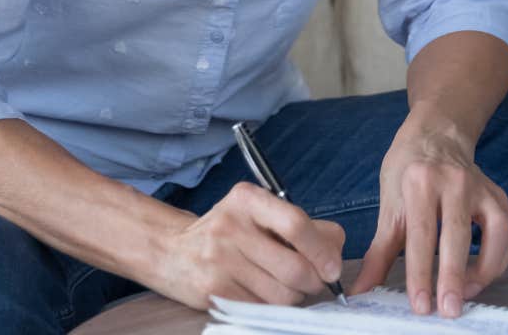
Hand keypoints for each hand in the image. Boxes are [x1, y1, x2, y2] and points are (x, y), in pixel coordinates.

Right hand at [146, 182, 345, 311]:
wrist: (171, 250)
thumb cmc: (226, 232)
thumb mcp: (256, 213)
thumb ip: (298, 225)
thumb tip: (336, 248)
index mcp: (247, 199)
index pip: (296, 224)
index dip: (322, 250)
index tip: (332, 268)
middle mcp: (231, 226)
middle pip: (295, 267)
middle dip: (314, 282)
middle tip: (313, 281)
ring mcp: (220, 260)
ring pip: (283, 294)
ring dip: (294, 297)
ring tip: (283, 285)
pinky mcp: (214, 290)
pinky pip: (263, 308)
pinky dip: (272, 306)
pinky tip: (262, 293)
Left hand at [349, 116, 507, 317]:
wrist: (436, 135)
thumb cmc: (408, 170)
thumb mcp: (389, 205)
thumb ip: (378, 253)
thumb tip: (361, 290)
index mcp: (420, 181)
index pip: (421, 234)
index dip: (420, 273)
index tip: (420, 305)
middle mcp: (454, 181)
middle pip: (456, 235)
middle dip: (453, 278)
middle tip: (448, 310)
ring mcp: (482, 187)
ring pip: (493, 233)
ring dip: (483, 270)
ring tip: (466, 294)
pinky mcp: (499, 196)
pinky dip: (498, 258)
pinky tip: (482, 275)